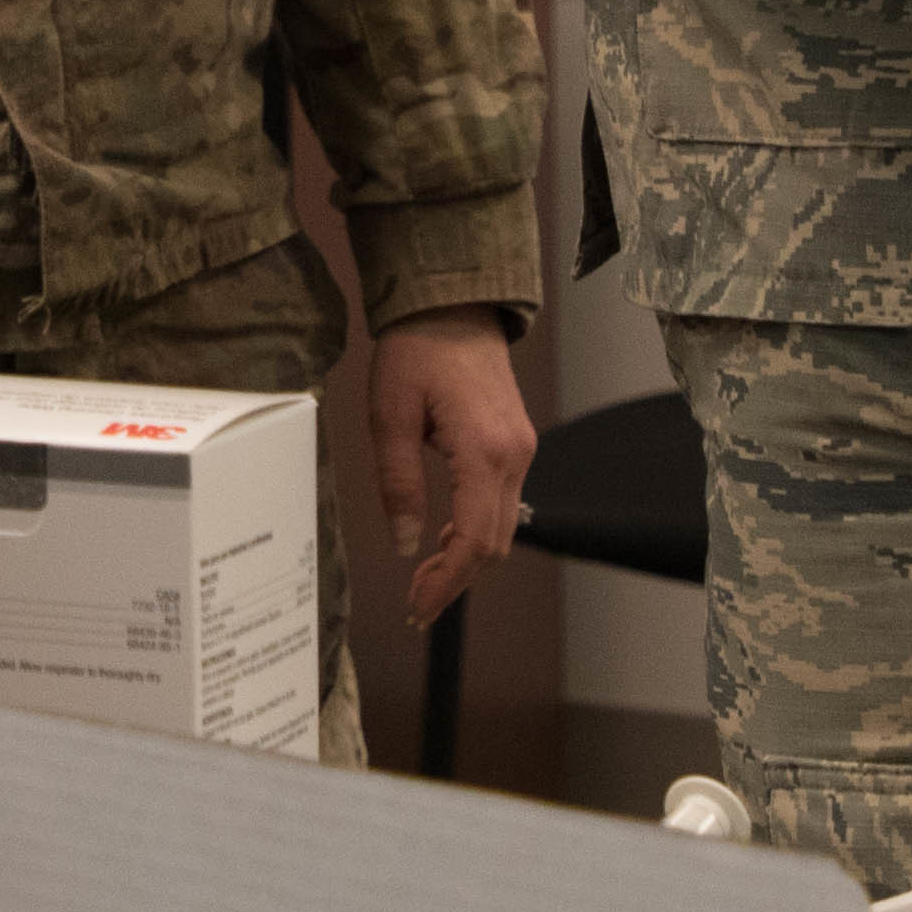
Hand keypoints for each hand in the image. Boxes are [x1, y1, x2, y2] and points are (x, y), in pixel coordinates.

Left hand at [365, 311, 537, 629]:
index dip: (447, 582)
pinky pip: (503, 503)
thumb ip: (399, 484)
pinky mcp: (516, 444)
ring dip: (467, 558)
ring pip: (502, 528)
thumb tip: (406, 543)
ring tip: (424, 575)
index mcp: (484, 450)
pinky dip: (477, 530)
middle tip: (416, 601)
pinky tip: (444, 535)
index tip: (419, 606)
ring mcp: (522, 450)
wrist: (453, 304)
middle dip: (456, 579)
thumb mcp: (389, 416)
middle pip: (494, 544)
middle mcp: (515, 455)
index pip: (474, 540)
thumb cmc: (417, 350)